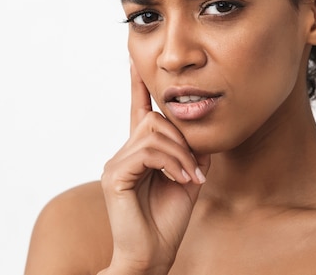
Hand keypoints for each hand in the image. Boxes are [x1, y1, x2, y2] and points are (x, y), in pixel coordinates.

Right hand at [99, 61, 209, 274]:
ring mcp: (116, 163)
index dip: (138, 84)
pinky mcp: (115, 176)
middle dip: (181, 139)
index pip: (138, 110)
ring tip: (189, 178)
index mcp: (139, 153)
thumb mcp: (188, 180)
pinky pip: (147, 152)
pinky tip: (180, 180)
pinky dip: (171, 163)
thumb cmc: (167, 221)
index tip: (135, 60)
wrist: (153, 256)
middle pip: (154, 119)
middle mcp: (123, 153)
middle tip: (194, 168)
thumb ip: (191, 153)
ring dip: (180, 154)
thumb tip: (200, 132)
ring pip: (153, 133)